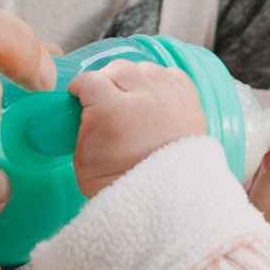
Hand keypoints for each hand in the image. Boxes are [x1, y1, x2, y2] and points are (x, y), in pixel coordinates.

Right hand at [70, 61, 207, 198]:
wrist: (163, 201)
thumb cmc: (121, 186)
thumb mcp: (83, 159)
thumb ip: (84, 124)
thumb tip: (86, 107)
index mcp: (112, 109)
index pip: (89, 80)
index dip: (80, 89)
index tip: (79, 97)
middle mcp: (144, 95)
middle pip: (117, 68)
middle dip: (106, 81)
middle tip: (104, 100)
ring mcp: (170, 96)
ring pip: (145, 68)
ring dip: (134, 80)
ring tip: (131, 99)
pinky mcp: (190, 101)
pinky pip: (171, 75)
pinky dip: (160, 82)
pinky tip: (153, 97)